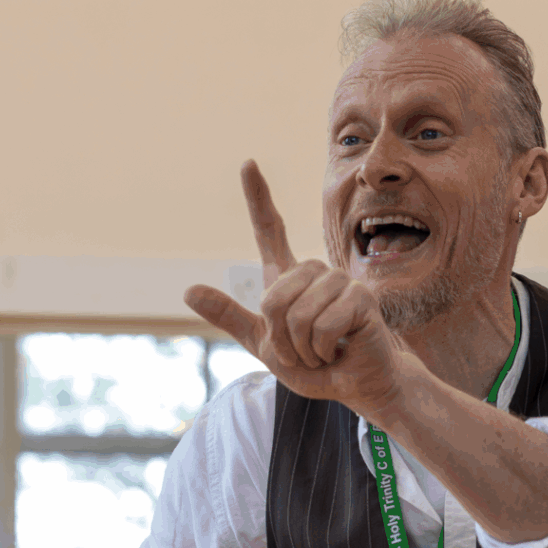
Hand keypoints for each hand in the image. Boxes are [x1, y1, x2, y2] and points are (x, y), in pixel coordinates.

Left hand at [184, 161, 412, 421]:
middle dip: (281, 339)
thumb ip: (230, 316)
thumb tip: (187, 291)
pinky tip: (339, 350)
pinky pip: (322, 326)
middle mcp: (315, 272)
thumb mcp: (264, 344)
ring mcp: (339, 281)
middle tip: (303, 351)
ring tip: (322, 351)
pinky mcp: (361, 298)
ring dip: (302, 349)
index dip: (258, 197)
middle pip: (272, 299)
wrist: (353, 385)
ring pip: (296, 316)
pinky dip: (321, 350)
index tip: (248, 163)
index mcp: (289, 277)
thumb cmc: (313, 364)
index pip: (270, 230)